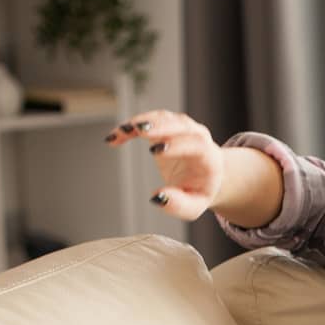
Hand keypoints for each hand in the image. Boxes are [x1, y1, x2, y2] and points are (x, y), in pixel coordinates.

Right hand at [105, 110, 224, 221]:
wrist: (207, 174)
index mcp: (208, 156)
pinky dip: (132, 125)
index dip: (178, 145)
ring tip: (122, 131)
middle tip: (139, 130)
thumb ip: (178, 205)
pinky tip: (115, 136)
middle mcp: (198, 136)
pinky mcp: (167, 124)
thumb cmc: (200, 190)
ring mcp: (182, 127)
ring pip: (164, 118)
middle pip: (180, 124)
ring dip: (142, 121)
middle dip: (159, 126)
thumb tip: (158, 197)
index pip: (197, 144)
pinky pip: (150, 119)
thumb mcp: (193, 206)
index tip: (156, 151)